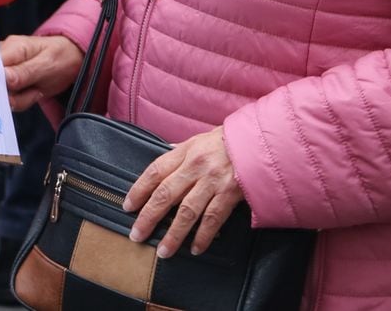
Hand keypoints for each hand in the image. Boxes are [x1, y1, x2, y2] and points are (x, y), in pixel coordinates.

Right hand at [0, 33, 83, 110]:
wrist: (69, 60)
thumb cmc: (60, 56)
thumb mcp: (47, 64)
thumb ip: (25, 71)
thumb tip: (4, 77)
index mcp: (11, 47)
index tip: (11, 89)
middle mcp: (3, 58)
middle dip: (14, 94)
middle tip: (34, 89)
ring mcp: (4, 72)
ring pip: (1, 95)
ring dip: (21, 98)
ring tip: (37, 89)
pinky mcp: (8, 84)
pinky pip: (9, 100)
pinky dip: (23, 101)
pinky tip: (34, 92)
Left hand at [125, 127, 241, 254]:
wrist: (262, 141)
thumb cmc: (228, 141)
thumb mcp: (200, 139)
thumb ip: (181, 151)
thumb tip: (165, 154)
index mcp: (186, 152)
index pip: (155, 172)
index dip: (139, 190)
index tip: (127, 207)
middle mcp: (196, 166)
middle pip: (165, 195)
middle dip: (148, 217)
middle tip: (136, 235)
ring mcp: (213, 181)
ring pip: (187, 212)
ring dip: (174, 234)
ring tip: (164, 252)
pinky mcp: (230, 194)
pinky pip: (213, 219)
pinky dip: (203, 236)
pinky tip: (195, 249)